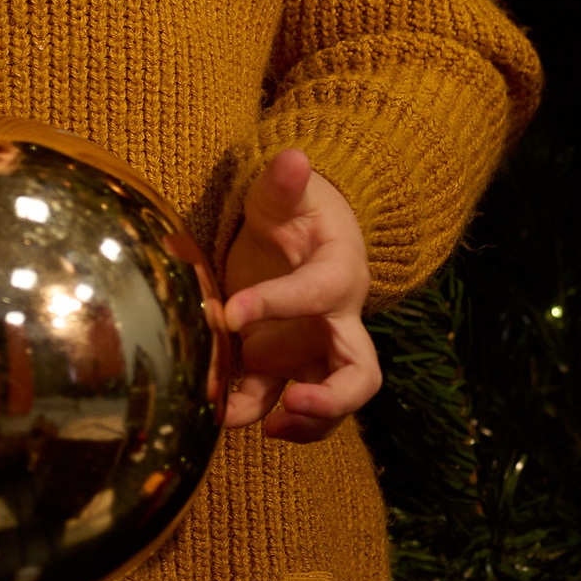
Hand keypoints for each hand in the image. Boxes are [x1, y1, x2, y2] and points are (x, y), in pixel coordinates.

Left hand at [219, 148, 379, 443]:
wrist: (298, 237)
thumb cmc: (295, 212)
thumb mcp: (284, 195)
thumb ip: (284, 183)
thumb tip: (295, 156)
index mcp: (338, 274)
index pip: (319, 294)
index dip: (281, 304)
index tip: (230, 313)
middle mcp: (337, 324)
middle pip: (361, 375)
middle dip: (334, 398)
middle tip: (293, 404)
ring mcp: (312, 351)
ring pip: (327, 403)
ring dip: (297, 423)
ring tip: (247, 423)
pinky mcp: (283, 366)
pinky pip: (276, 402)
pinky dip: (252, 412)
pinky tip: (219, 412)